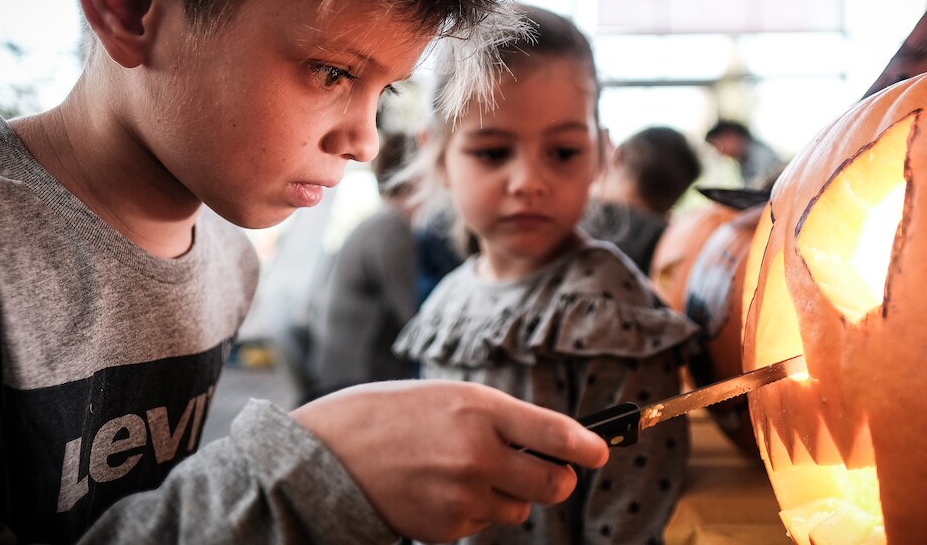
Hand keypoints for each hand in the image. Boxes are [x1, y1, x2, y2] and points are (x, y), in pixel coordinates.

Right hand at [291, 380, 609, 541]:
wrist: (325, 453)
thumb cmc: (388, 416)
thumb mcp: (447, 398)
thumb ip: (499, 419)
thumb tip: (550, 445)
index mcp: (480, 410)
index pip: (556, 433)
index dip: (588, 446)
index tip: (601, 452)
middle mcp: (478, 454)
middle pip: (553, 483)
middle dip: (556, 479)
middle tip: (547, 470)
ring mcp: (463, 496)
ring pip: (519, 509)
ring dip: (508, 496)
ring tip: (465, 472)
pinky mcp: (447, 528)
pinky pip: (483, 524)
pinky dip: (473, 512)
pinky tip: (439, 490)